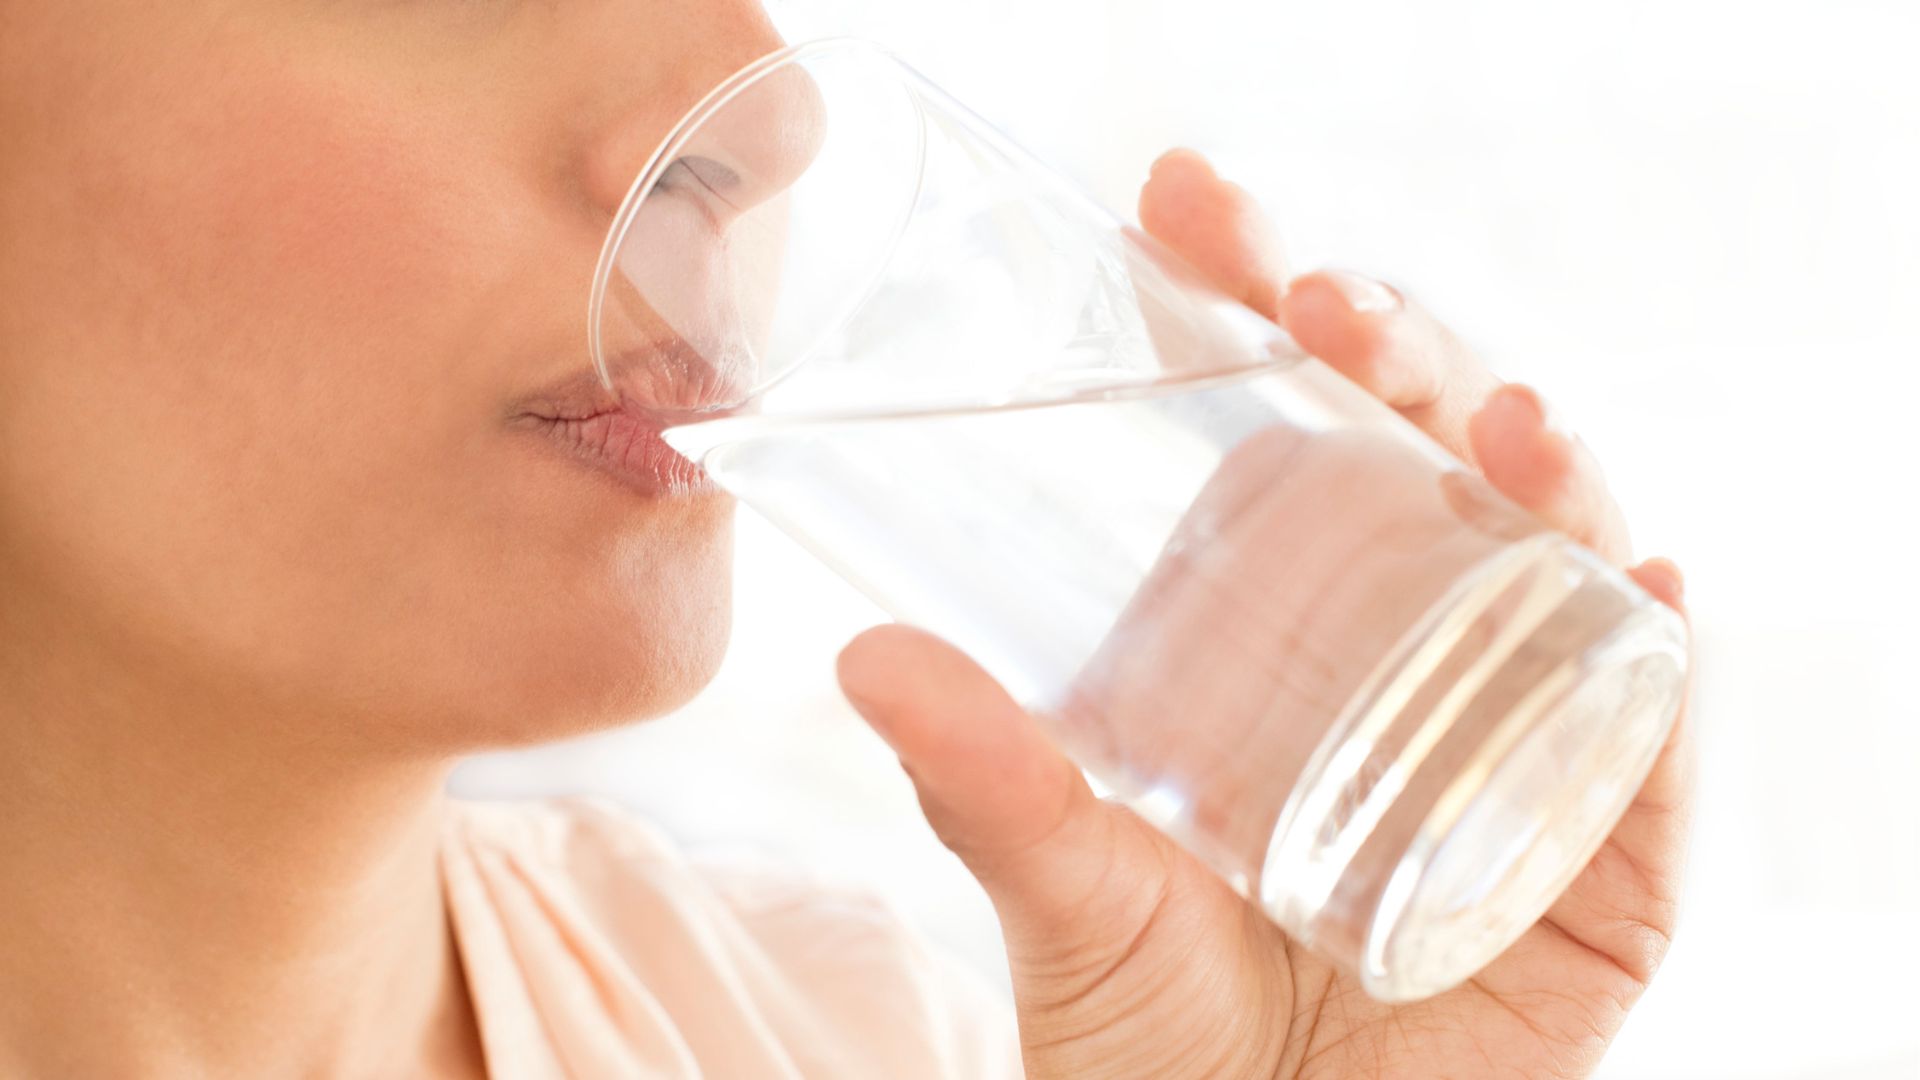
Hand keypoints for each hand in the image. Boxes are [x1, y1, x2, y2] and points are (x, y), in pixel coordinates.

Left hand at [836, 148, 1692, 1079]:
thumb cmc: (1153, 1037)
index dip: (1254, 303)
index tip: (1185, 201)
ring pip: (1556, 562)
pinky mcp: (1600, 861)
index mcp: (1281, 623)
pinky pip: (1652, 739)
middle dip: (1398, 351)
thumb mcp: (1064, 885)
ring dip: (1546, 465)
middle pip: (1428, 458)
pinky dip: (1660, 658)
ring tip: (1498, 413)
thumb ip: (985, 779)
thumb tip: (861, 653)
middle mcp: (1408, 651)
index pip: (1285, 423)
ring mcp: (1512, 736)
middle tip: (1323, 294)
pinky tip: (1645, 580)